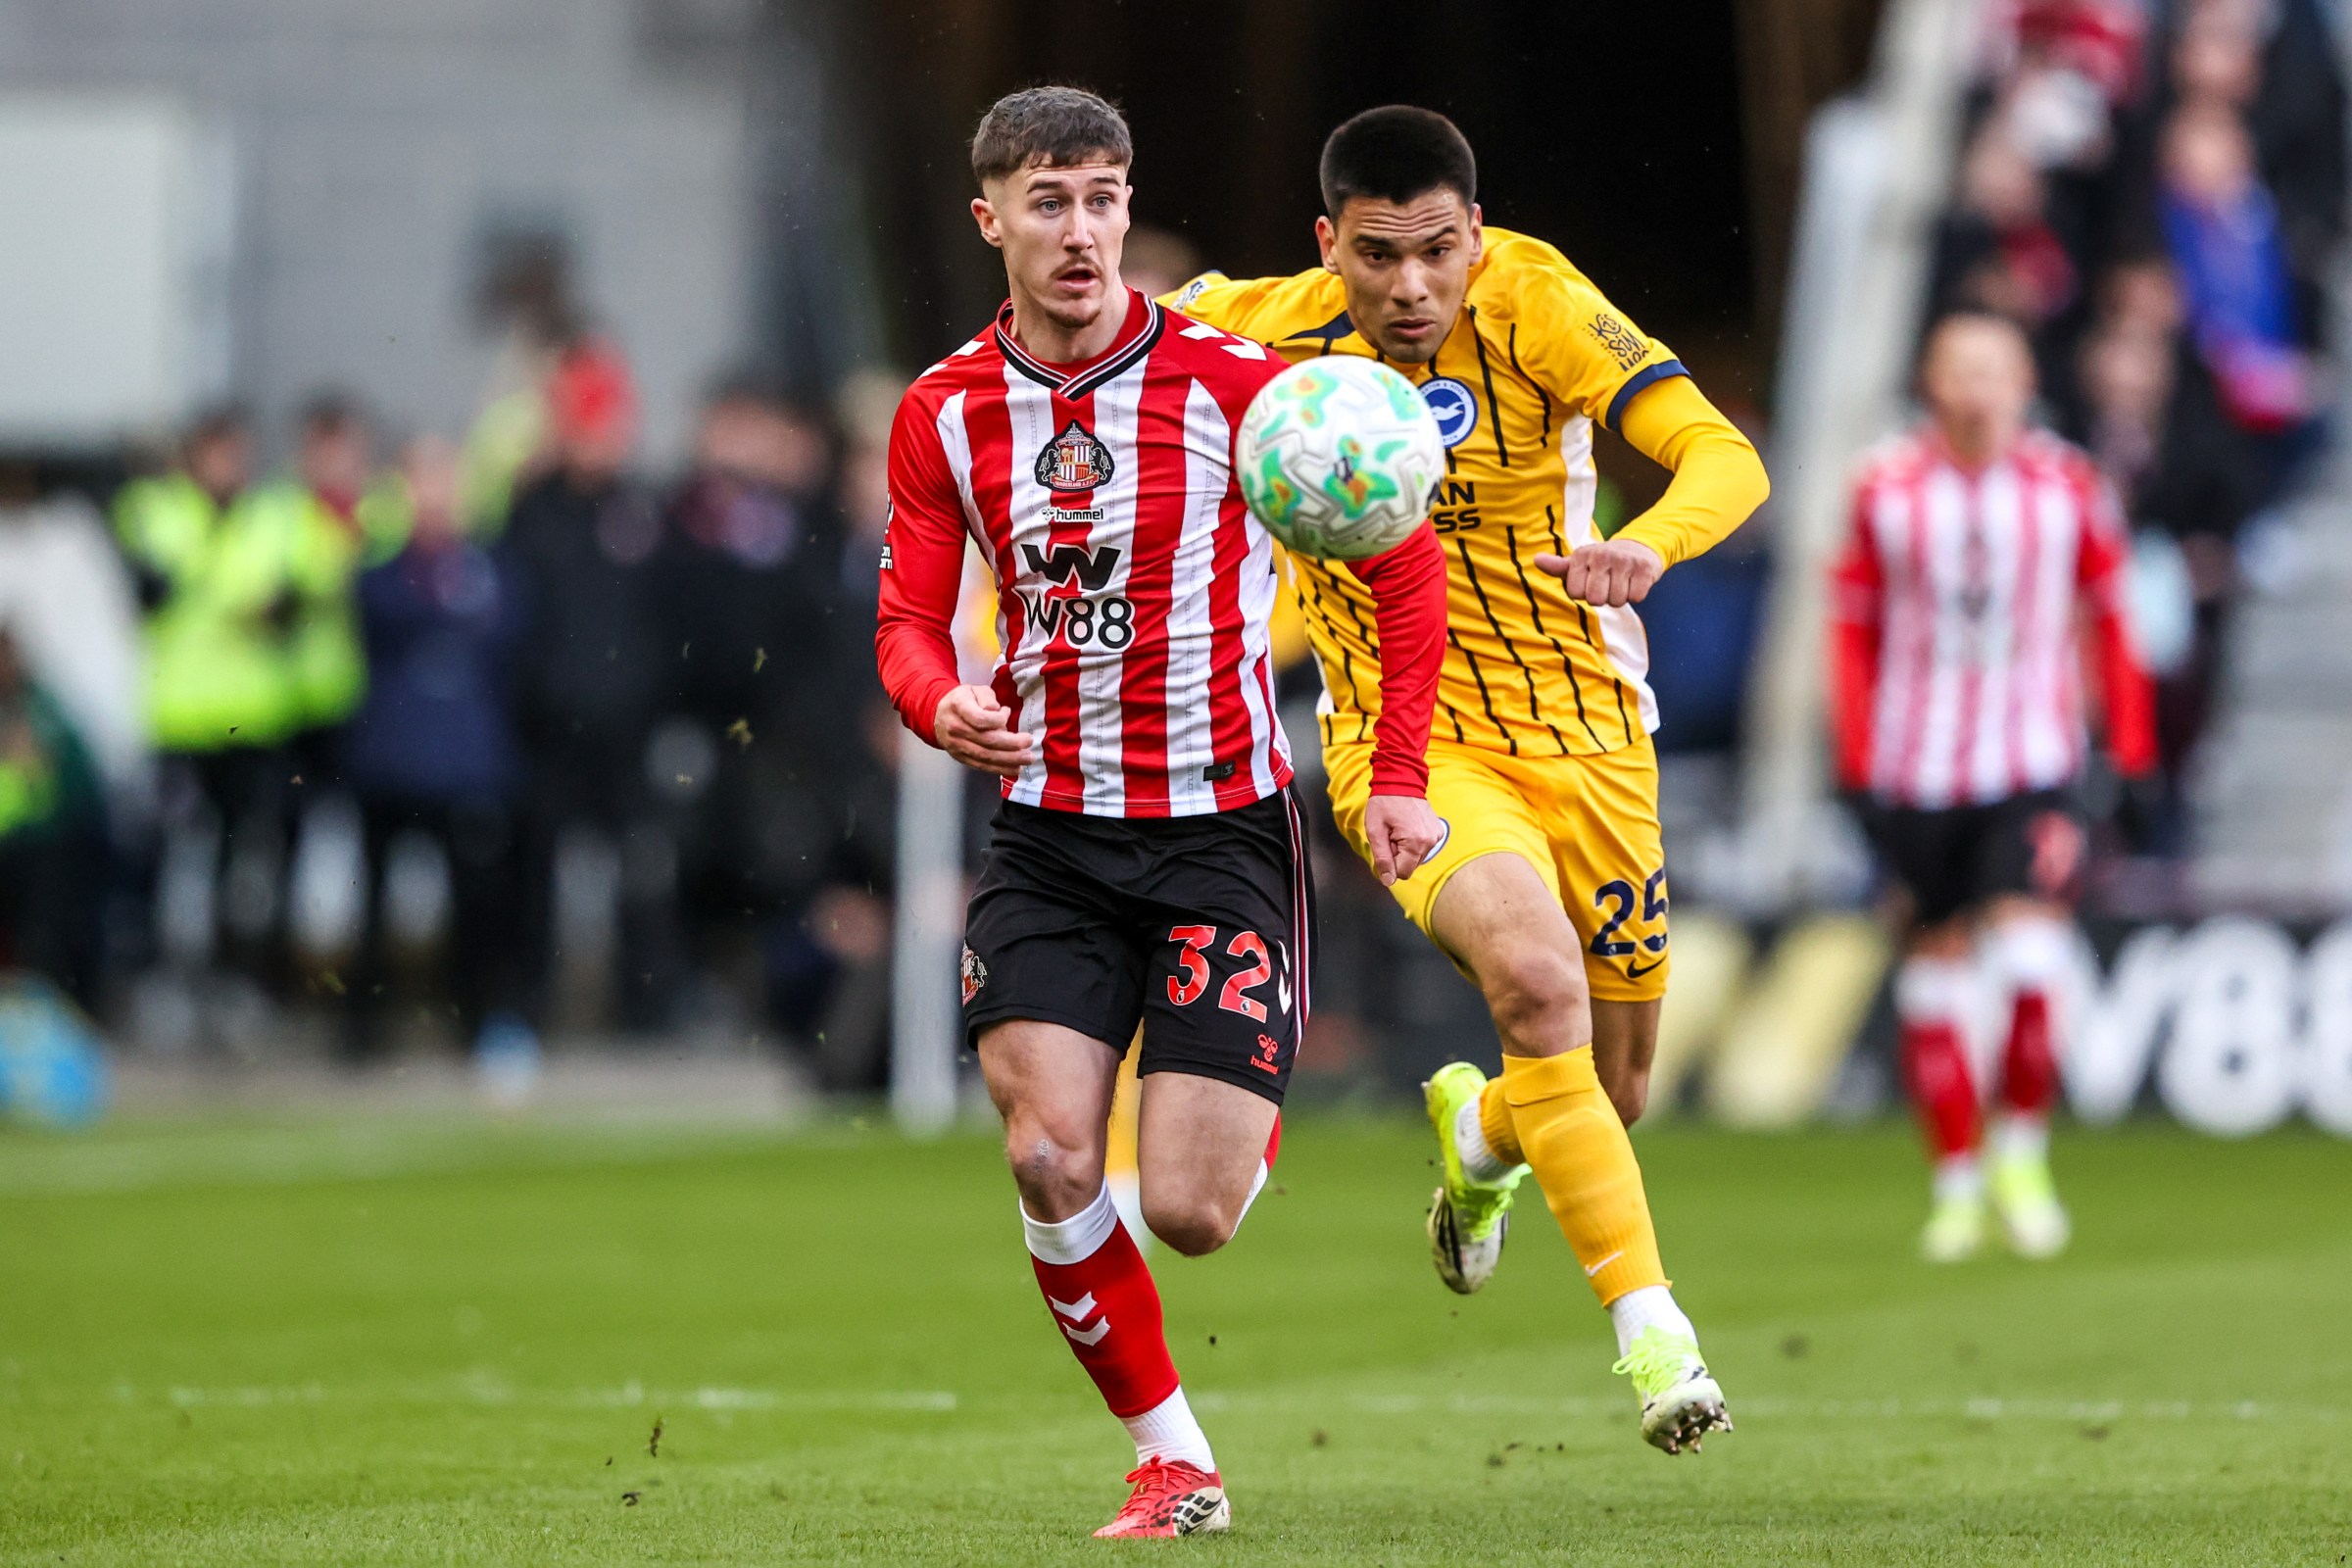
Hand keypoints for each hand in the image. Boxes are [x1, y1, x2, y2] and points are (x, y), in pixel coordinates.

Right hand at [933, 685, 1036, 778]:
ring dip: (1009, 759)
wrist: (938, 714)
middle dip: (1011, 743)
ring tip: (1027, 758)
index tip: (1007, 713)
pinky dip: (999, 769)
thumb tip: (995, 710)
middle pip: (986, 740)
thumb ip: (986, 697)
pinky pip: (981, 766)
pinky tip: (1015, 768)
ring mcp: (957, 745)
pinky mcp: (960, 757)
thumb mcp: (974, 689)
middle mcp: (955, 728)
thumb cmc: (962, 700)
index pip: (979, 719)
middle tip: (1028, 742)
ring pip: (985, 756)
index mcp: (958, 707)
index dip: (997, 720)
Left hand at [1363, 793, 1442, 886]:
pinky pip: (1423, 846)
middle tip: (1391, 833)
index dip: (1389, 862)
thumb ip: (1382, 858)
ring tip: (1399, 828)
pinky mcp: (1438, 830)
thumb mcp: (1375, 831)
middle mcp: (1430, 841)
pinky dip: (1413, 841)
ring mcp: (1436, 835)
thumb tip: (1388, 881)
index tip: (1386, 842)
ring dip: (1405, 848)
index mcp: (1415, 843)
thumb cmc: (1385, 802)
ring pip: (1416, 857)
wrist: (1401, 779)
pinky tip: (1407, 825)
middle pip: (1410, 865)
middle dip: (1397, 854)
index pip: (1402, 873)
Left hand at [1534, 538, 1663, 606]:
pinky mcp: (1644, 568)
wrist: (1638, 548)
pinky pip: (1636, 597)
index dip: (1583, 594)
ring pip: (1617, 601)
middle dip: (1602, 598)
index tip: (1590, 582)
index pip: (1575, 593)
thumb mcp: (1578, 562)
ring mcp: (1625, 561)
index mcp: (1582, 555)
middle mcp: (1603, 555)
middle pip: (1596, 599)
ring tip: (1620, 582)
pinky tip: (1633, 582)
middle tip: (1606, 585)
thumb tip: (1537, 560)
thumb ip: (1558, 566)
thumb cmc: (1601, 562)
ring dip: (1619, 597)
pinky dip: (1636, 595)